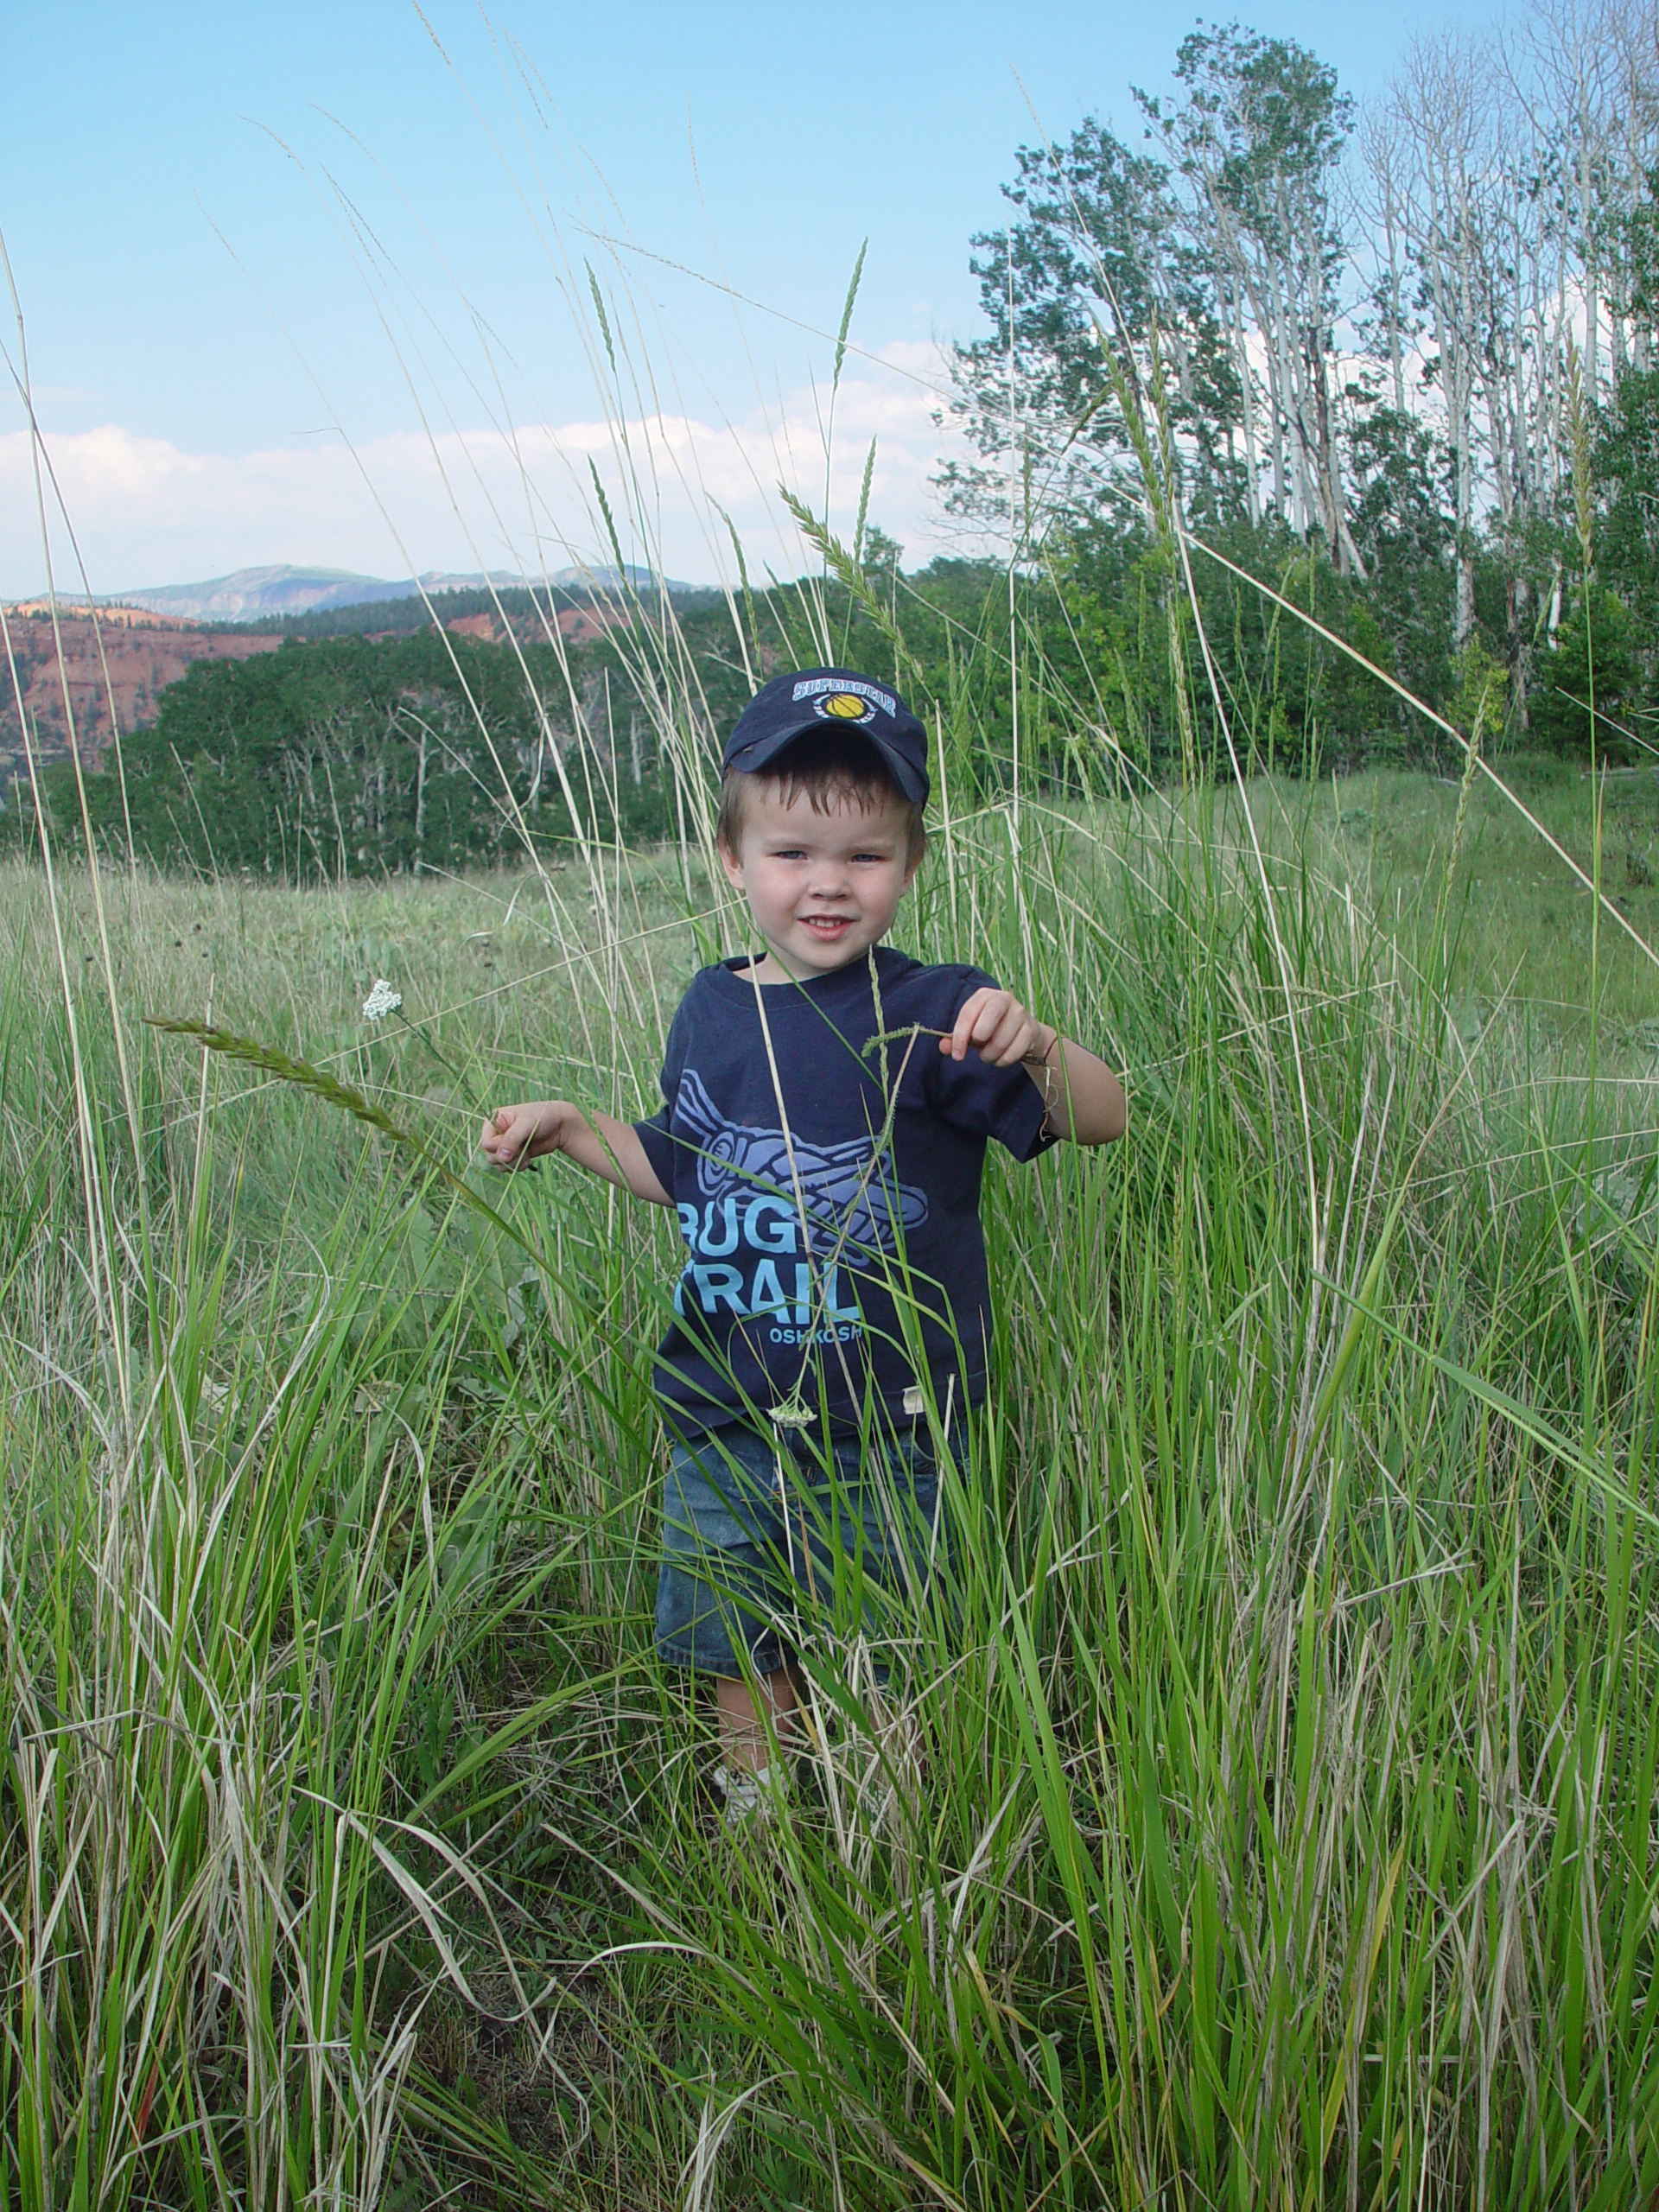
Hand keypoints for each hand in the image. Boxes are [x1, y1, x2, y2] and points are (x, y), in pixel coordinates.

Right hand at [480, 1100, 564, 1170]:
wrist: (559, 1125)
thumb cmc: (543, 1116)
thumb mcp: (527, 1123)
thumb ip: (513, 1139)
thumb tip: (501, 1157)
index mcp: (493, 1120)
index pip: (486, 1143)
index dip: (500, 1147)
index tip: (517, 1142)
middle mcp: (495, 1134)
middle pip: (490, 1156)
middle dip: (509, 1156)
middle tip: (524, 1147)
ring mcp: (503, 1146)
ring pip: (498, 1165)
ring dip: (514, 1162)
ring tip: (527, 1150)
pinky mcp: (512, 1155)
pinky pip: (508, 1168)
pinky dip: (519, 1166)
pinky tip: (529, 1156)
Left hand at [941, 988, 1057, 1070]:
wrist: (1024, 1031)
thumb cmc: (991, 1029)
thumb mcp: (971, 1031)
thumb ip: (956, 1039)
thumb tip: (944, 1047)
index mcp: (984, 996)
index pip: (968, 1014)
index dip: (960, 1036)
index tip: (957, 1055)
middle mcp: (1004, 999)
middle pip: (990, 1017)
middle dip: (980, 1039)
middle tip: (979, 1049)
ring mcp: (1020, 1013)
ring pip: (1001, 1040)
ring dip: (990, 1055)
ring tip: (989, 1055)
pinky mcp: (1031, 1029)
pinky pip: (1013, 1052)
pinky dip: (1003, 1061)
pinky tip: (1001, 1057)